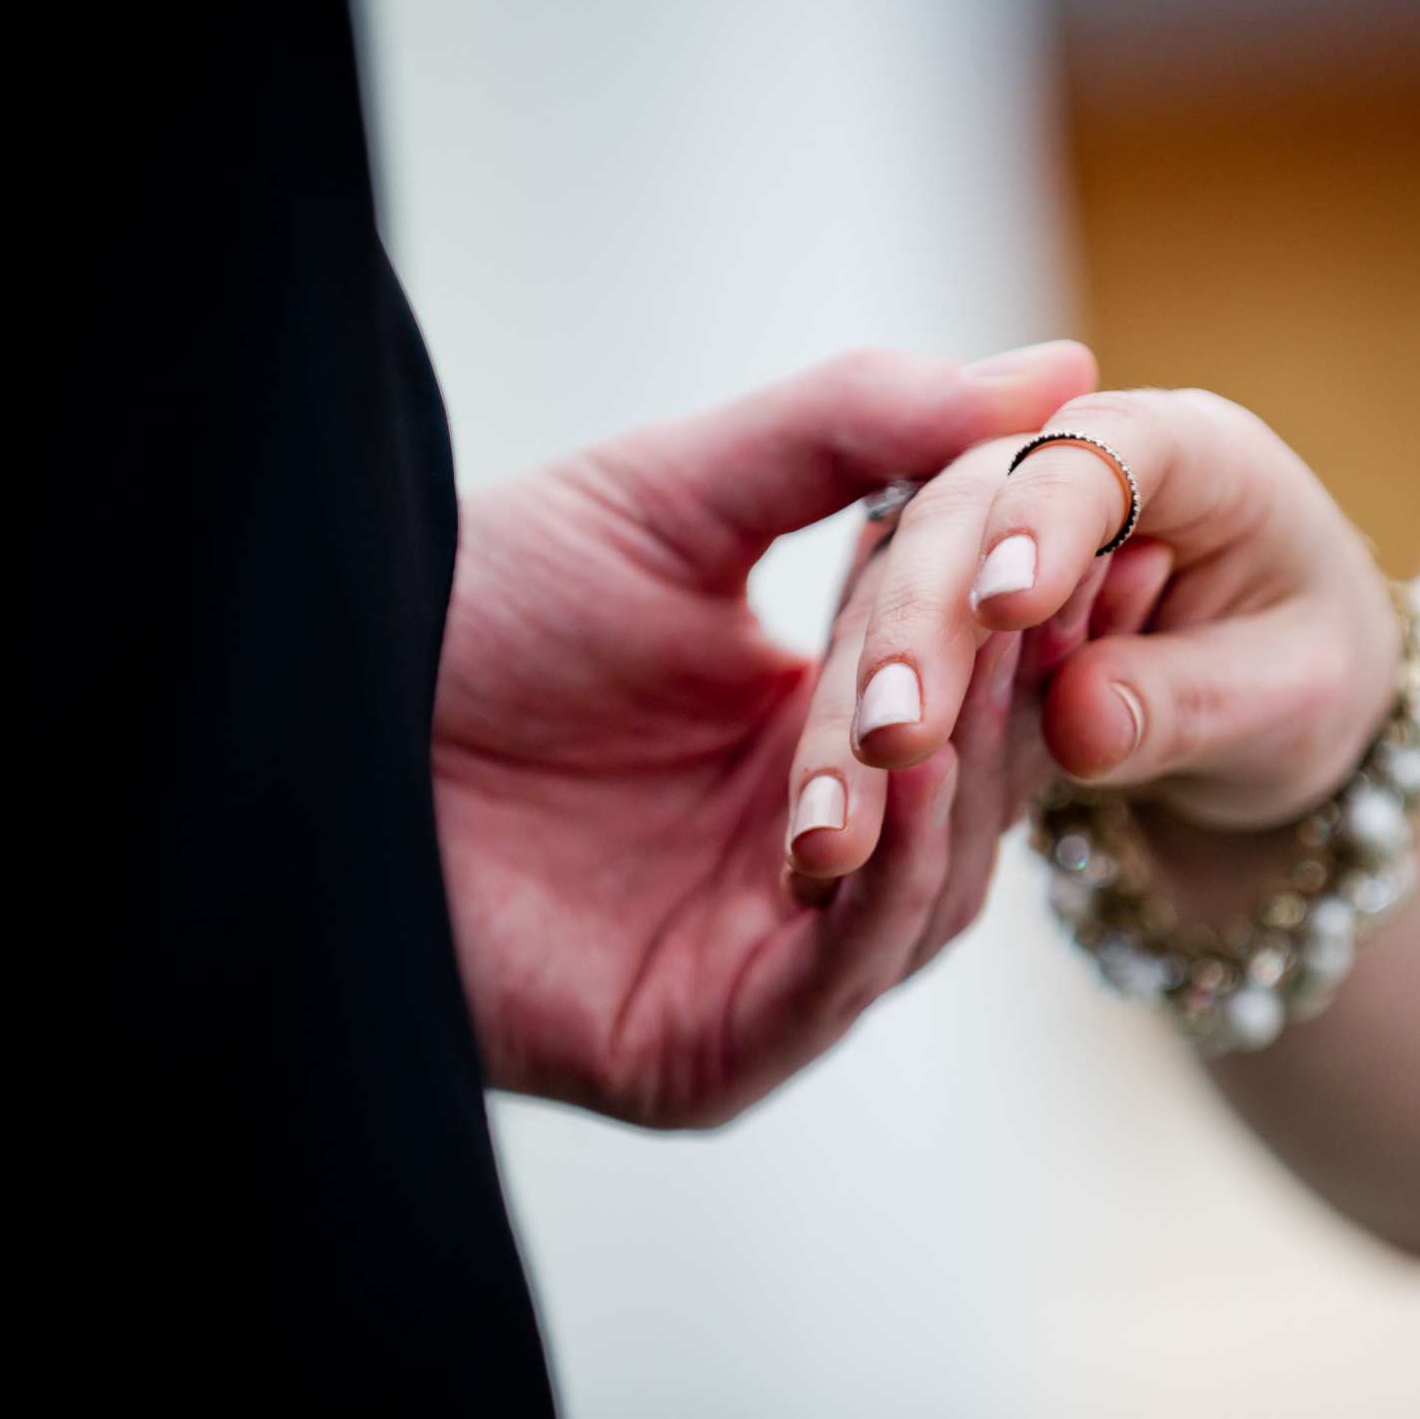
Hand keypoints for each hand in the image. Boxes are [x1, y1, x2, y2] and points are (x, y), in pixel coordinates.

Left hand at [431, 343, 1094, 1128]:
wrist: (309, 714)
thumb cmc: (473, 608)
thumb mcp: (680, 495)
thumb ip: (857, 430)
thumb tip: (1056, 367)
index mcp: (815, 744)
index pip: (971, 698)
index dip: (1036, 624)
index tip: (1110, 533)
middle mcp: (808, 864)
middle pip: (968, 800)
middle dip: (998, 706)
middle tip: (1052, 609)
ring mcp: (767, 965)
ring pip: (925, 898)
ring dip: (950, 796)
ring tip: (963, 691)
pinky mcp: (715, 1051)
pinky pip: (836, 983)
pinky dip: (881, 892)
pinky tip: (893, 796)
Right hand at [806, 388, 1395, 834]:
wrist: (1280, 705)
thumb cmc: (1315, 676)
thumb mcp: (1297, 700)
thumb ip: (1191, 702)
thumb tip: (1080, 722)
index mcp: (1192, 452)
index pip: (1101, 454)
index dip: (1048, 520)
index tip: (1007, 605)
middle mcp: (1071, 469)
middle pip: (963, 511)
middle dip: (921, 624)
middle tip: (895, 737)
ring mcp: (993, 531)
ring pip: (896, 590)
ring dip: (858, 702)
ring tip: (832, 828)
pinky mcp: (947, 606)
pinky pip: (883, 659)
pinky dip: (849, 744)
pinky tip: (820, 838)